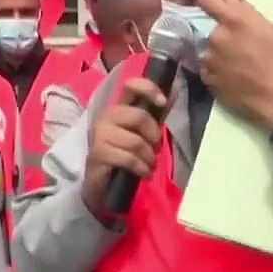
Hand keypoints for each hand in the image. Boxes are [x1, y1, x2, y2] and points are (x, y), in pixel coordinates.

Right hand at [81, 78, 168, 213]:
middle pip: (139, 116)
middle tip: (154, 150)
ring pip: (136, 141)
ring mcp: (100, 134)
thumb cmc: (123, 156)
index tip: (163, 102)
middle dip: (154, 136)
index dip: (148, 88)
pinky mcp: (98, 154)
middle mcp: (106, 116)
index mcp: (118, 108)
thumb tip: (174, 92)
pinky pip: (129, 159)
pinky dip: (141, 168)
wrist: (102, 185)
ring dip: (149, 157)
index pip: (130, 86)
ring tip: (148, 165)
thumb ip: (156, 113)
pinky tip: (143, 174)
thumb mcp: (142, 133)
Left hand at [197, 0, 272, 130]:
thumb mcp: (267, 28)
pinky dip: (215, 69)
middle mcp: (216, 36)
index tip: (211, 6)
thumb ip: (244, 10)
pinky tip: (230, 75)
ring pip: (207, 49)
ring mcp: (208, 58)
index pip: (207, 0)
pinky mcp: (206, 76)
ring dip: (216, 53)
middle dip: (220, 34)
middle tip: (236, 46)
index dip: (209, 1)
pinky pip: (207, 67)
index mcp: (233, 20)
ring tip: (234, 64)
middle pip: (210, 29)